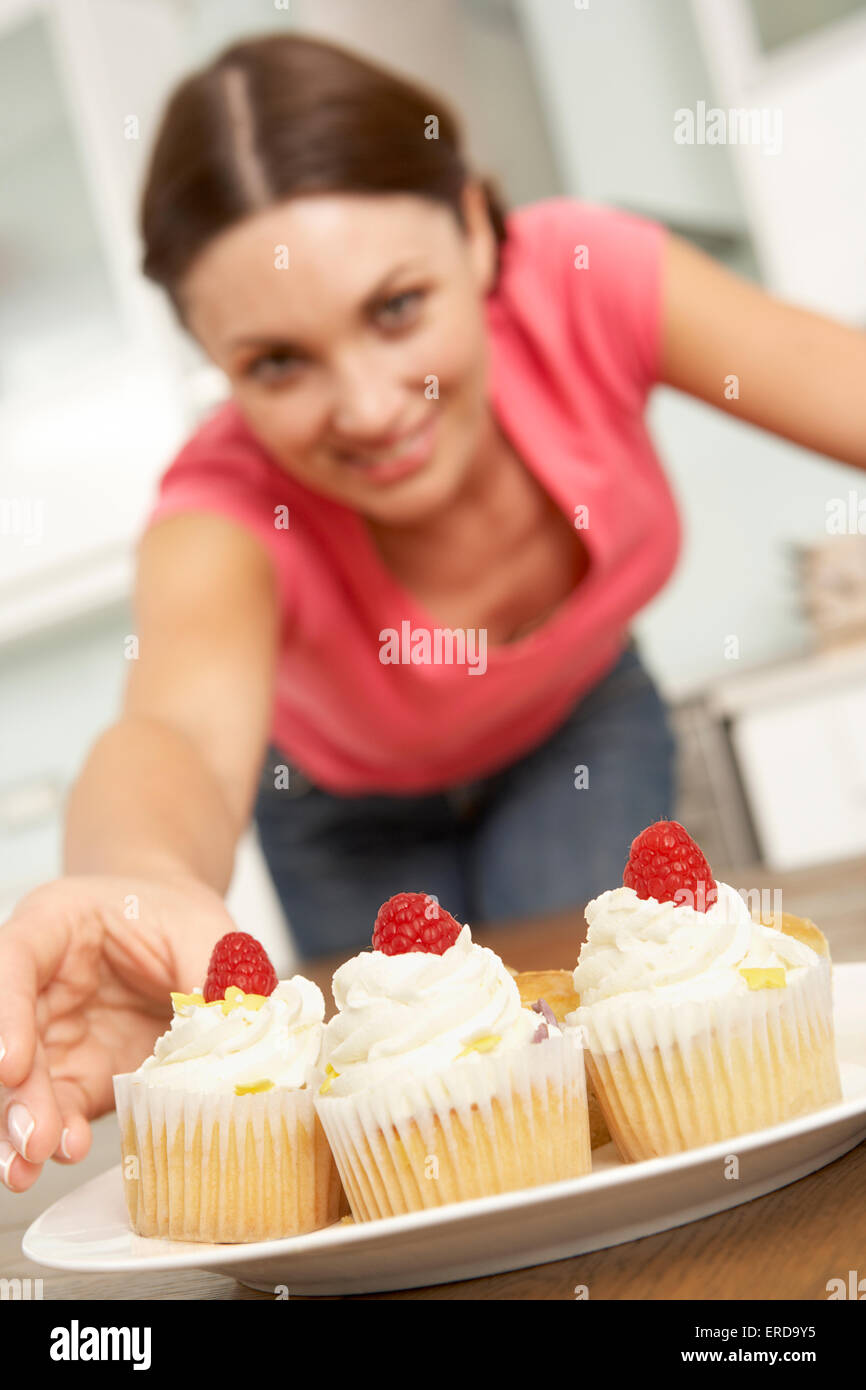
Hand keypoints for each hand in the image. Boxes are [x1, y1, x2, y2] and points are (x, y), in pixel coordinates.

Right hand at [0, 873, 236, 1191]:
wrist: (182, 934)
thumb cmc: (177, 918)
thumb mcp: (202, 931)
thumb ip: (211, 973)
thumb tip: (238, 1024)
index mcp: (58, 926)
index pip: (15, 958)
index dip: (6, 1014)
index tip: (12, 1065)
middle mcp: (42, 983)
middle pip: (12, 1033)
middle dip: (17, 1093)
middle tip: (32, 1138)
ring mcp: (55, 1034)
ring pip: (24, 1083)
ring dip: (22, 1127)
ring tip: (29, 1165)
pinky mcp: (77, 1075)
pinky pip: (60, 1108)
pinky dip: (60, 1134)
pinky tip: (66, 1152)